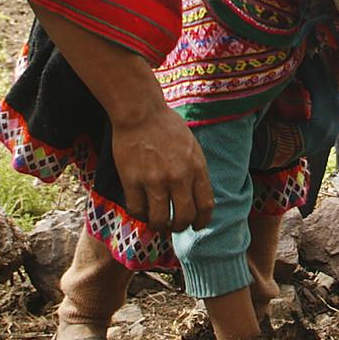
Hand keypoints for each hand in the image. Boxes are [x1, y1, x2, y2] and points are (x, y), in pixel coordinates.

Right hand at [108, 102, 214, 233]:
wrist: (140, 112)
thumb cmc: (166, 126)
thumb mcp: (192, 146)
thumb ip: (195, 171)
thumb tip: (196, 196)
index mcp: (196, 168)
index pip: (205, 206)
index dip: (201, 221)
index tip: (196, 225)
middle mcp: (178, 177)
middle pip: (184, 218)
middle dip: (180, 227)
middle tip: (174, 225)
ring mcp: (155, 180)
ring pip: (160, 220)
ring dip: (159, 226)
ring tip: (156, 222)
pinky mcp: (133, 180)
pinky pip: (137, 210)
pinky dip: (140, 215)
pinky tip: (141, 210)